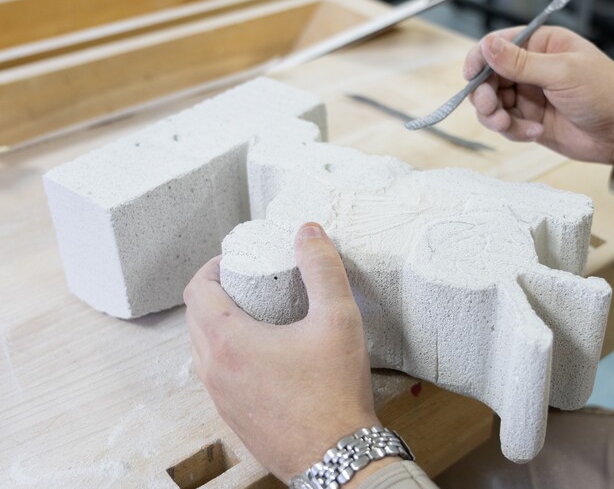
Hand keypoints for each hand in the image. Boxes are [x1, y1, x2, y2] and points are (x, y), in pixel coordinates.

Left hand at [185, 223, 397, 481]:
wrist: (339, 459)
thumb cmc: (335, 395)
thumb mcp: (338, 319)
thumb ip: (322, 269)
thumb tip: (308, 232)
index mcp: (228, 343)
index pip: (196, 290)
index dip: (212, 267)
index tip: (235, 260)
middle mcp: (215, 372)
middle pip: (195, 318)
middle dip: (217, 292)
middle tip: (249, 281)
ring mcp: (222, 399)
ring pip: (203, 349)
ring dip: (219, 324)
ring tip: (257, 314)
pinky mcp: (235, 418)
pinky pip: (218, 375)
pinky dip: (229, 354)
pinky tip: (266, 354)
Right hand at [465, 26, 613, 170]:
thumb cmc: (607, 93)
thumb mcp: (563, 72)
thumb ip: (521, 62)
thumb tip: (487, 45)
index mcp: (541, 45)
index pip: (497, 45)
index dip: (480, 59)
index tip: (472, 75)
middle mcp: (531, 69)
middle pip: (488, 77)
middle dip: (484, 94)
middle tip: (490, 107)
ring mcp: (529, 96)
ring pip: (492, 104)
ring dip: (494, 116)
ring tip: (507, 124)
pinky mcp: (530, 121)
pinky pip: (506, 125)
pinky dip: (513, 131)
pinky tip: (534, 133)